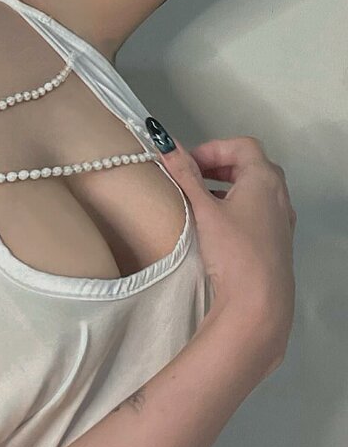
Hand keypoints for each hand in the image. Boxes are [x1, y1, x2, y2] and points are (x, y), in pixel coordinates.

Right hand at [156, 135, 296, 377]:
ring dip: (227, 185)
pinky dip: (237, 204)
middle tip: (192, 176)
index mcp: (265, 179)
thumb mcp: (204, 209)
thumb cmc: (233, 250)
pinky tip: (217, 223)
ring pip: (255, 187)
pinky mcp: (278, 239)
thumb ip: (185, 174)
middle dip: (219, 164)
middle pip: (250, 164)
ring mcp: (281, 218)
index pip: (242, 146)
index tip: (189, 163)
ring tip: (200, 198)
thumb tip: (165, 143)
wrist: (259, 302)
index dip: (213, 148)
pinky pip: (258, 208)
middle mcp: (279, 194)